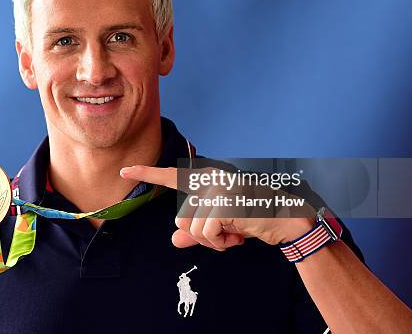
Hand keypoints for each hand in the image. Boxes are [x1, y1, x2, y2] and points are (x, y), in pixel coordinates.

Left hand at [120, 166, 314, 250]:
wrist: (286, 221)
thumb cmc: (253, 220)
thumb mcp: (220, 227)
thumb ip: (197, 232)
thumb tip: (175, 240)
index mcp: (208, 180)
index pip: (173, 176)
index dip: (147, 174)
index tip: (125, 170)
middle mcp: (210, 179)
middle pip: (182, 219)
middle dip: (202, 236)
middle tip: (227, 233)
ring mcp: (217, 189)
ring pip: (192, 229)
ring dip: (212, 241)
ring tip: (233, 234)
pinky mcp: (224, 202)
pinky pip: (205, 233)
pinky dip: (219, 242)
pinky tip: (238, 236)